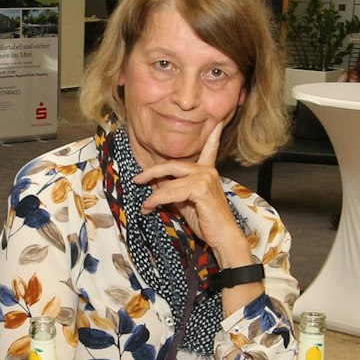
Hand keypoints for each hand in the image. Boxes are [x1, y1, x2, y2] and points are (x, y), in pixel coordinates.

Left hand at [132, 128, 249, 262]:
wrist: (222, 237)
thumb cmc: (206, 222)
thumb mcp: (186, 203)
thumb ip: (174, 190)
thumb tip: (156, 185)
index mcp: (207, 171)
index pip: (210, 148)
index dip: (214, 135)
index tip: (218, 122)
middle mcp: (208, 171)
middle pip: (173, 164)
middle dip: (152, 171)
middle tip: (137, 179)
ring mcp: (205, 177)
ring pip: (169, 180)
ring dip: (153, 194)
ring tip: (145, 205)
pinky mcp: (201, 188)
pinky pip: (171, 191)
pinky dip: (157, 199)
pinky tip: (150, 207)